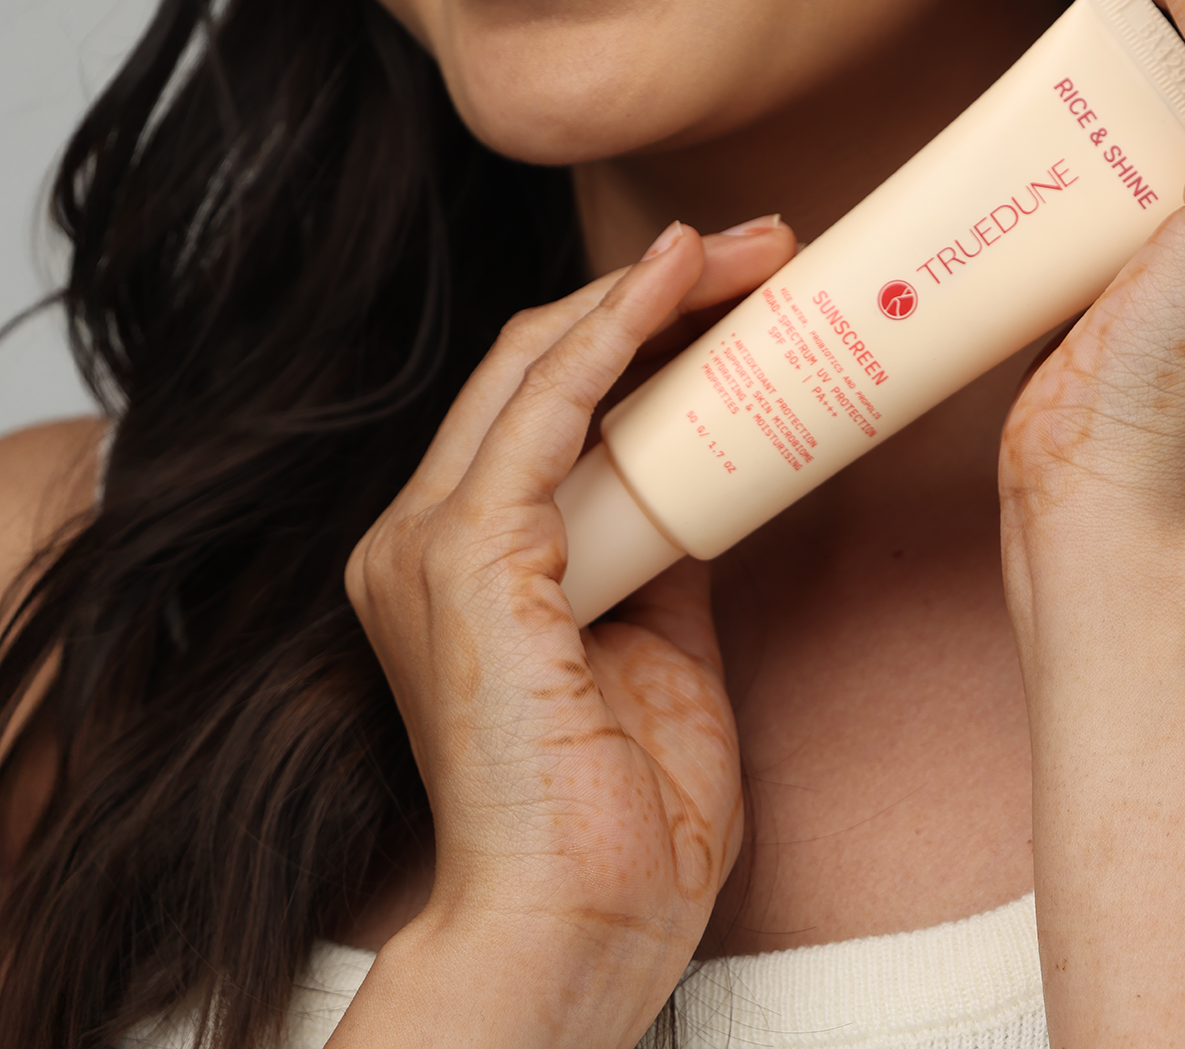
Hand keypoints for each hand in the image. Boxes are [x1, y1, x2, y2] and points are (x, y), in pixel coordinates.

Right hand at [343, 219, 793, 1045]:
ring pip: (537, 363)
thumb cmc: (615, 826)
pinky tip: (674, 283)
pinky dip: (611, 332)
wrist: (573, 936)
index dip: (640, 328)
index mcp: (460, 563)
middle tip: (765, 248)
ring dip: (650, 292)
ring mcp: (427, 545)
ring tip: (748, 249)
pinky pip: (543, 409)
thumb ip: (661, 559)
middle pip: (539, 362)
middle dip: (658, 291)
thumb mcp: (657, 651)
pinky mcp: (462, 559)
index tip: (741, 288)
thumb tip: (714, 484)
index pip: (544, 403)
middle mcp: (419, 538)